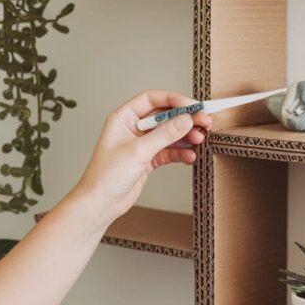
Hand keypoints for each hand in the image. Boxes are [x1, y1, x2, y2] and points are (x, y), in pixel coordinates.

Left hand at [69, 90, 210, 230]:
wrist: (100, 205)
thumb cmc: (106, 177)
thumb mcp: (138, 152)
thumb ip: (164, 134)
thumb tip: (186, 119)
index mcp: (124, 118)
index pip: (152, 100)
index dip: (174, 100)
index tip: (193, 106)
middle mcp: (133, 128)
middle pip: (164, 116)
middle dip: (185, 119)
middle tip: (204, 121)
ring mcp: (141, 144)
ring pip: (169, 133)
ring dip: (186, 135)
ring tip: (200, 138)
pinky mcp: (147, 159)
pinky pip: (169, 150)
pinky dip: (180, 152)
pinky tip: (189, 156)